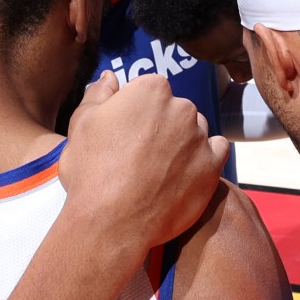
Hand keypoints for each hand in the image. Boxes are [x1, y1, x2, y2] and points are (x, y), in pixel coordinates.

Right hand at [58, 73, 227, 248]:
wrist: (111, 222)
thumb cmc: (91, 172)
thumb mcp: (81, 125)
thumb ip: (99, 94)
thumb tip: (111, 77)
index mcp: (150, 89)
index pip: (149, 90)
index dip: (135, 112)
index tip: (125, 134)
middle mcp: (181, 107)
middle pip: (175, 109)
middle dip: (161, 125)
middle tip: (140, 154)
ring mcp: (200, 136)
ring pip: (195, 130)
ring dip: (183, 142)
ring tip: (160, 169)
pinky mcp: (213, 166)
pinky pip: (218, 151)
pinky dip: (205, 157)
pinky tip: (187, 172)